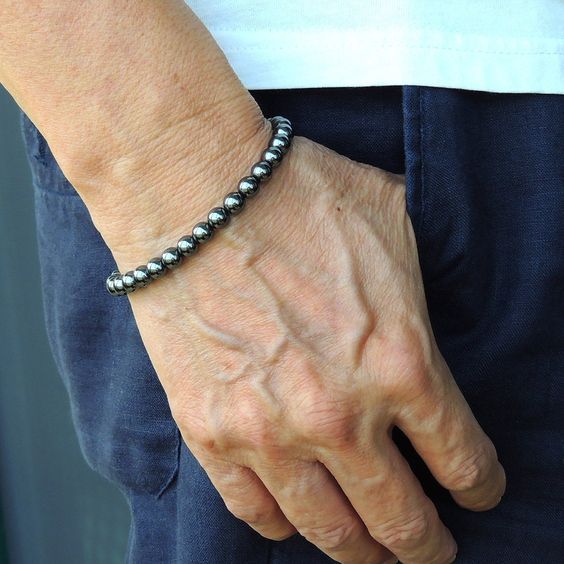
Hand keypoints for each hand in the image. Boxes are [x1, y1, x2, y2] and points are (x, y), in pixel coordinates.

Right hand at [91, 132, 504, 563]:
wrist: (197, 196)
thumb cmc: (294, 198)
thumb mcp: (394, 220)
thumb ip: (427, 275)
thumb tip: (437, 287)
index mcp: (402, 364)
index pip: (462, 460)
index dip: (479, 486)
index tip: (477, 492)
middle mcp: (340, 416)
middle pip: (401, 518)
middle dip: (426, 544)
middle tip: (433, 548)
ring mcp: (269, 433)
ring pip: (330, 532)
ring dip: (361, 552)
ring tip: (372, 554)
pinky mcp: (211, 432)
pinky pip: (254, 510)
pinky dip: (283, 527)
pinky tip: (296, 521)